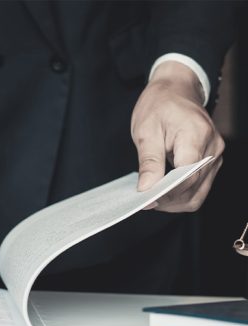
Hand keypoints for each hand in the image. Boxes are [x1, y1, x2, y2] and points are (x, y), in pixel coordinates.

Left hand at [131, 61, 223, 211]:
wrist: (175, 90)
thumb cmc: (159, 105)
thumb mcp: (146, 130)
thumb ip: (149, 162)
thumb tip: (146, 188)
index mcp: (196, 136)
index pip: (186, 177)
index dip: (166, 193)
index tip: (145, 200)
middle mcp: (212, 148)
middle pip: (192, 189)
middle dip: (167, 200)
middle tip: (144, 200)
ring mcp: (215, 157)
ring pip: (197, 194)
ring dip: (174, 202)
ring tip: (152, 197)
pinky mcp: (211, 163)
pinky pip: (198, 189)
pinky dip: (180, 196)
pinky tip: (162, 192)